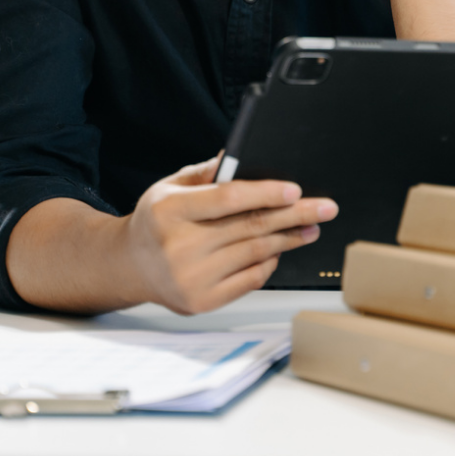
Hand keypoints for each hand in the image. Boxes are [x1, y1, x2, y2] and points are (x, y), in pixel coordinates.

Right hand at [120, 156, 337, 314]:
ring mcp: (191, 278)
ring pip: (255, 253)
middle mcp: (178, 246)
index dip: (265, 193)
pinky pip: (250, 279)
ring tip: (311, 227)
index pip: (228, 199)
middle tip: (324, 208)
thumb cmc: (156, 219)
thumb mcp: (170, 185)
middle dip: (294, 216)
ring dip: (289, 239)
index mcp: (169, 211)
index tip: (295, 190)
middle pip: (250, 227)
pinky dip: (269, 262)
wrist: (130, 265)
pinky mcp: (202, 301)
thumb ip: (207, 172)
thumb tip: (240, 154)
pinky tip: (281, 249)